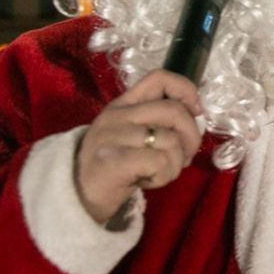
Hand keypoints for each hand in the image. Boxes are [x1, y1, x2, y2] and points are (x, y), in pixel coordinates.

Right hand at [75, 70, 203, 224]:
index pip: (159, 77)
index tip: (196, 112)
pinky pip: (159, 161)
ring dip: (176, 163)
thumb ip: (159, 122)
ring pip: (170, 140)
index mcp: (123, 104)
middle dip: (192, 137)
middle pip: (173, 111)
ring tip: (160, 172)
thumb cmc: (114, 165)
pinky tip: (148, 181)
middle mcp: (117, 114)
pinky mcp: (113, 161)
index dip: (186, 90)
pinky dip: (164, 176)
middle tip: (185, 156)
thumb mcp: (132, 135)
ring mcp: (112, 136)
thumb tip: (196, 118)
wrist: (77, 196)